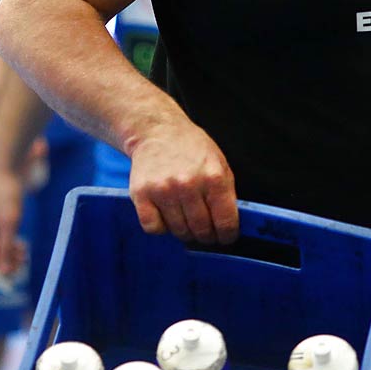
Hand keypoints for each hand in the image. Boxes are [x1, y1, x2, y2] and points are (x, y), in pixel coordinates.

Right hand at [0, 164, 28, 275]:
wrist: (4, 166)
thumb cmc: (4, 191)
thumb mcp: (8, 221)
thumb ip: (5, 247)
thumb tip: (3, 272)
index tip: (10, 282)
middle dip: (4, 264)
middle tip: (23, 261)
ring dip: (8, 256)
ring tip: (24, 252)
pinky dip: (7, 246)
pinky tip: (20, 246)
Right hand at [127, 119, 238, 244]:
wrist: (158, 131)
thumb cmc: (192, 149)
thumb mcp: (220, 164)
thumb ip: (226, 194)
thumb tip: (229, 227)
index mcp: (214, 178)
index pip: (225, 222)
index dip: (227, 235)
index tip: (225, 237)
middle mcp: (189, 184)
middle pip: (201, 230)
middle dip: (206, 235)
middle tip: (204, 231)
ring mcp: (163, 190)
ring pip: (178, 231)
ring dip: (184, 231)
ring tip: (184, 217)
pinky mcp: (141, 194)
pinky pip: (153, 228)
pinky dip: (160, 227)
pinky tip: (165, 215)